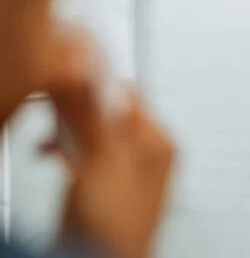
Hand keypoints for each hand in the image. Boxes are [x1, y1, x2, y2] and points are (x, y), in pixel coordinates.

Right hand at [43, 32, 174, 257]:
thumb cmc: (114, 226)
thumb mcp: (99, 157)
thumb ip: (89, 110)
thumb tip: (83, 66)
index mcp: (160, 141)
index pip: (127, 92)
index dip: (91, 81)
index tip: (63, 76)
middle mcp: (150, 155)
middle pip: (109, 110)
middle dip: (76, 106)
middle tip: (52, 105)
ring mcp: (128, 173)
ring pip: (95, 131)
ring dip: (67, 127)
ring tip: (48, 133)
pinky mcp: (105, 189)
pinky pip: (85, 154)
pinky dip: (65, 149)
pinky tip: (49, 152)